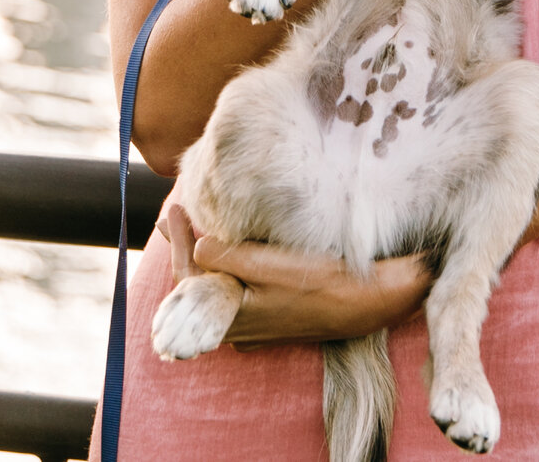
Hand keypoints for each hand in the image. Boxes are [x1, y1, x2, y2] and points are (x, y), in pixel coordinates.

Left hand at [162, 204, 429, 345]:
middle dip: (186, 249)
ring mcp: (254, 328)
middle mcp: (238, 329)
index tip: (173, 210)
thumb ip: (226, 257)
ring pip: (217, 290)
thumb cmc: (321, 282)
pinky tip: (225, 254)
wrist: (366, 302)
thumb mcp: (270, 265)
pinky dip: (225, 271)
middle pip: (199, 286)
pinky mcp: (269, 321)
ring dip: (204, 259)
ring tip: (191, 231)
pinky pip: (235, 295)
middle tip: (174, 215)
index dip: (178, 242)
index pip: (188, 279)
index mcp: (232, 317)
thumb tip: (197, 246)